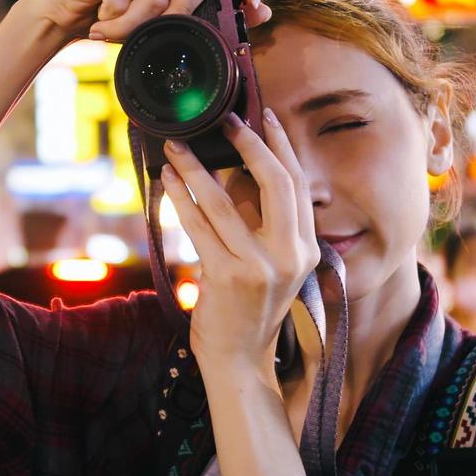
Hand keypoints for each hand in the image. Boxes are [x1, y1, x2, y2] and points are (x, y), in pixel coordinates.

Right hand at [14, 0, 271, 44]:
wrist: (61, 18)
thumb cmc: (117, 21)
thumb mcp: (165, 22)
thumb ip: (204, 14)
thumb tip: (260, 14)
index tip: (254, 4)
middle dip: (185, 13)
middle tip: (160, 34)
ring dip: (135, 29)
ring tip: (115, 32)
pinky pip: (124, 2)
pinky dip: (112, 28)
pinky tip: (98, 26)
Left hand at [160, 109, 319, 373]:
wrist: (238, 359)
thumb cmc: (246, 307)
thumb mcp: (267, 262)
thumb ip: (259, 221)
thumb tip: (233, 169)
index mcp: (307, 248)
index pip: (298, 184)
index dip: (281, 146)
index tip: (264, 116)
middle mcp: (291, 255)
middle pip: (277, 182)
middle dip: (250, 144)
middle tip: (225, 120)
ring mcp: (261, 267)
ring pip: (225, 202)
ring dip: (196, 169)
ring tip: (177, 146)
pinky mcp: (227, 277)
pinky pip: (198, 225)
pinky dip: (180, 198)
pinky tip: (167, 179)